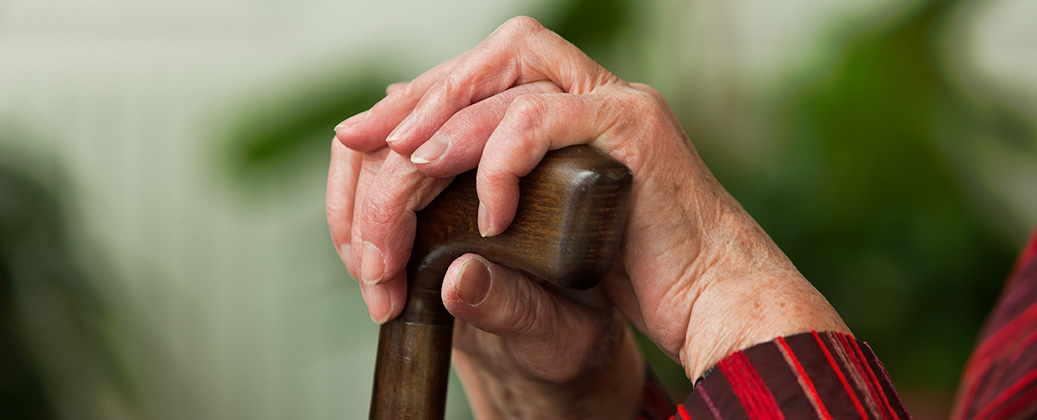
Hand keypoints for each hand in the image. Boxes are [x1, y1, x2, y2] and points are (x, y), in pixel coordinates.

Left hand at [332, 16, 848, 379]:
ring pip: (515, 67)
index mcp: (567, 117)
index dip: (415, 99)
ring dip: (448, 118)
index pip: (479, 77)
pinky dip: (503, 159)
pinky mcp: (635, 133)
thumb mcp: (535, 240)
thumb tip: (415, 161)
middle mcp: (591, 98)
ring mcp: (615, 108)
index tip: (358, 139)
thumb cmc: (631, 281)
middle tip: (362, 142)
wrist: (712, 306)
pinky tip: (491, 214)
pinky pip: (547, 117)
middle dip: (418, 99)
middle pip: (490, 57)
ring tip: (411, 169)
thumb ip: (485, 198)